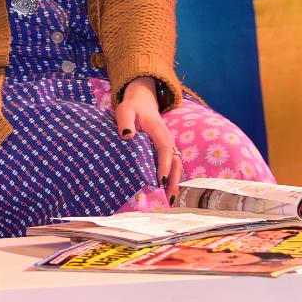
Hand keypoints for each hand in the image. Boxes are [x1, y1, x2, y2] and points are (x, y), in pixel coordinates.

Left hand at [115, 76, 182, 201]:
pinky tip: (167, 191)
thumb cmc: (132, 108)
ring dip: (175, 182)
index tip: (162, 180)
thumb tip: (127, 136)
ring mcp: (169, 144)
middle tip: (170, 198)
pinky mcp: (166, 149)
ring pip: (176, 165)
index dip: (164, 165)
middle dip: (174, 180)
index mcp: (158, 130)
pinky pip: (172, 165)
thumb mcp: (124, 110)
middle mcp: (168, 139)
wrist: (142, 101)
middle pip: (175, 161)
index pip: (165, 149)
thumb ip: (125, 122)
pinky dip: (172, 178)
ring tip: (170, 200)